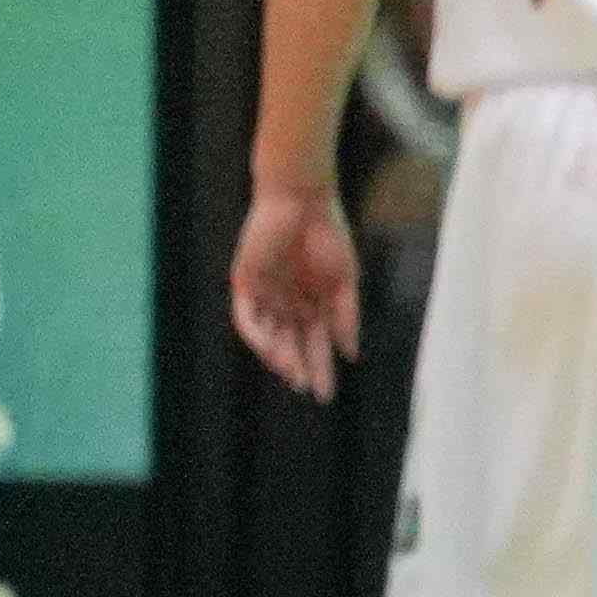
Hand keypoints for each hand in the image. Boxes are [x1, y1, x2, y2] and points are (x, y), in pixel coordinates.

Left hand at [229, 182, 359, 400]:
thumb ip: (346, 315)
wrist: (302, 202)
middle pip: (293, 345)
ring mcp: (266, 296)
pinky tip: (272, 350)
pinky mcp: (246, 285)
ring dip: (279, 357)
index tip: (327, 394)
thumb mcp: (345, 280)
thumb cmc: (328, 235)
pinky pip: (248, 319)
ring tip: (293, 372)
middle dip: (301, 368)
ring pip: (269, 338)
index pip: (316, 343)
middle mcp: (288, 304)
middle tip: (310, 390)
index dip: (321, 368)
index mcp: (314, 303)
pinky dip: (259, 337)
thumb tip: (350, 352)